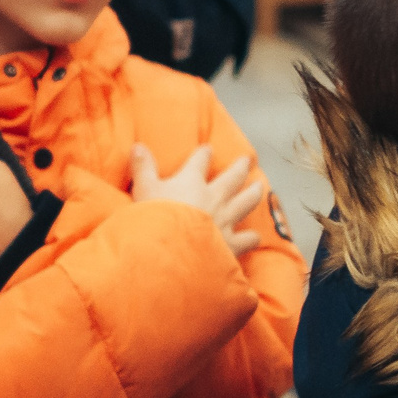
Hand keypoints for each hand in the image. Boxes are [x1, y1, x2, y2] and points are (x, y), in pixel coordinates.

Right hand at [131, 143, 266, 257]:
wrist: (171, 251)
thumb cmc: (155, 218)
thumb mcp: (143, 189)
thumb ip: (142, 168)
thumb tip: (138, 146)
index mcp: (192, 182)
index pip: (200, 162)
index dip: (204, 155)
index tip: (208, 149)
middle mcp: (214, 197)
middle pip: (232, 178)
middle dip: (240, 167)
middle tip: (247, 160)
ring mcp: (226, 219)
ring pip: (246, 202)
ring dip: (254, 193)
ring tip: (260, 187)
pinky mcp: (231, 243)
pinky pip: (247, 238)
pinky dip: (251, 237)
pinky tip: (254, 237)